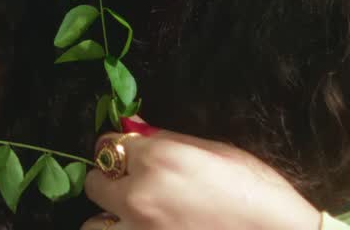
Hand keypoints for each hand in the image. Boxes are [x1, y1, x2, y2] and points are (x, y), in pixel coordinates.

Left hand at [80, 117, 321, 229]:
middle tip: (132, 184)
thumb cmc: (255, 190)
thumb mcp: (214, 150)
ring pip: (94, 224)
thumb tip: (135, 128)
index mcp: (158, 159)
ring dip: (108, 217)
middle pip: (94, 182)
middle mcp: (139, 194)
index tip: (129, 154)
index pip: (109, 144)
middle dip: (110, 180)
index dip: (121, 149)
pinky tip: (145, 229)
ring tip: (133, 216)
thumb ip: (166, 140)